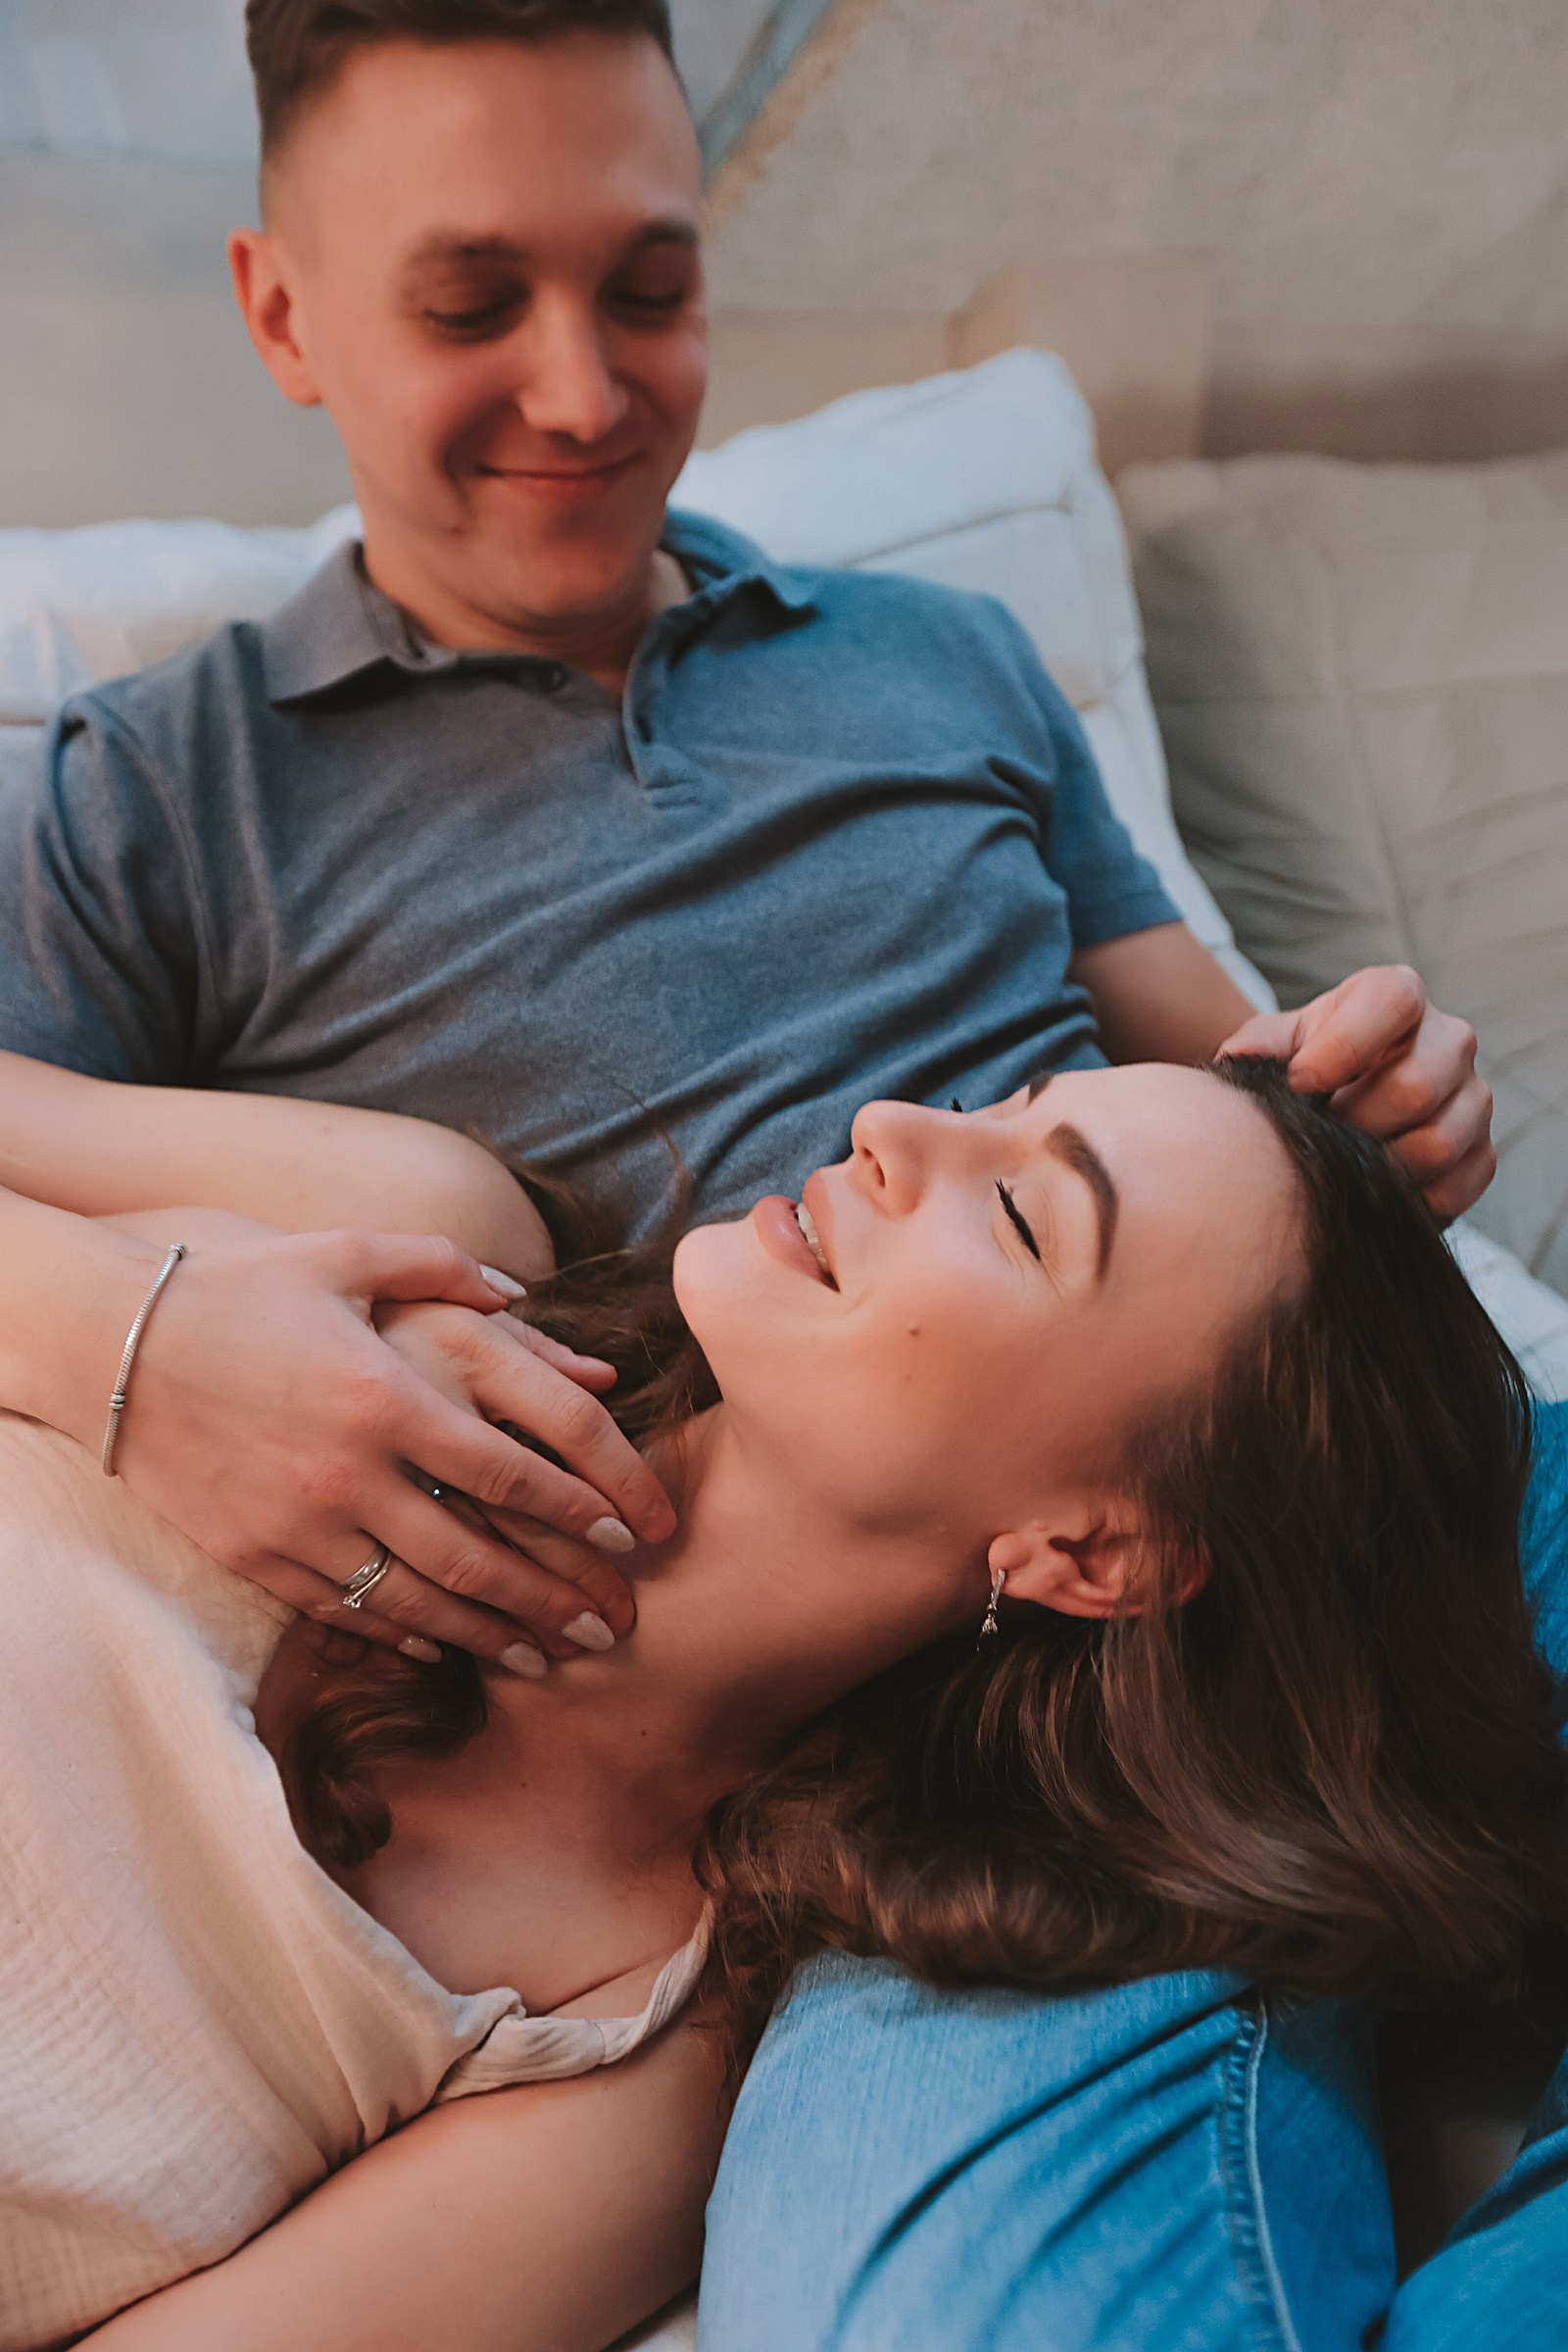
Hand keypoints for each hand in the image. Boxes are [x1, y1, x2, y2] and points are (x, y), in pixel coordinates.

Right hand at [104, 1229, 674, 1670]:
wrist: (110, 1342)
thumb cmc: (239, 1287)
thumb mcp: (344, 1255)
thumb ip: (443, 1268)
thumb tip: (520, 1292)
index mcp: (385, 1396)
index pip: (512, 1472)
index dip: (583, 1509)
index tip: (633, 1535)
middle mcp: (348, 1473)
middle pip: (478, 1558)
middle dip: (557, 1597)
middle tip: (616, 1624)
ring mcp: (298, 1524)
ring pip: (416, 1603)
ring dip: (491, 1636)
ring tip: (547, 1655)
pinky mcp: (254, 1556)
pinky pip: (344, 1610)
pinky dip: (403, 1632)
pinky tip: (445, 1643)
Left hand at [1221, 964, 1494, 1221]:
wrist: (1333, 1111)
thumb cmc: (1303, 1067)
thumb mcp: (1276, 1045)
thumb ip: (1261, 1045)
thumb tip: (1242, 1059)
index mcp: (1398, 996)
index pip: (1392, 1001)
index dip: (1344, 1046)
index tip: (1300, 1083)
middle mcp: (1448, 1039)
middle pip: (1417, 1086)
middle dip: (1353, 1121)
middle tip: (1319, 1134)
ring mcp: (1472, 1097)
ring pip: (1438, 1143)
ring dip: (1377, 1166)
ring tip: (1341, 1162)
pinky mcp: (1482, 1153)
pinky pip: (1454, 1188)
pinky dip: (1406, 1200)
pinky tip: (1372, 1189)